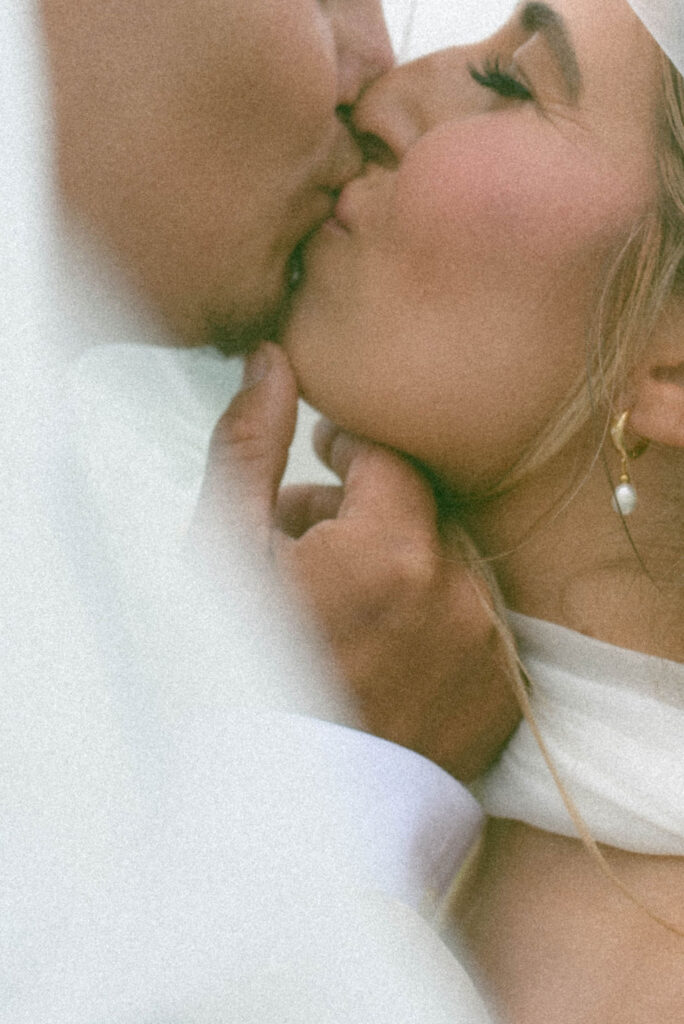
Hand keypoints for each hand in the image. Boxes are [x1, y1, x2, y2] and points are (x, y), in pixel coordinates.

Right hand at [192, 342, 519, 780]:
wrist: (277, 815)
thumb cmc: (235, 679)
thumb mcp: (222, 558)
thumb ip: (248, 447)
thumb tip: (272, 358)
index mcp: (394, 551)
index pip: (390, 458)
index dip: (350, 448)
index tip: (323, 452)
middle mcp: (461, 596)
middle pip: (423, 511)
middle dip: (367, 512)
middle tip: (310, 545)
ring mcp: (490, 653)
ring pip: (451, 567)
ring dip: (401, 568)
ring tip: (339, 607)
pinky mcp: (503, 699)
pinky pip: (475, 626)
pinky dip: (434, 623)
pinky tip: (380, 656)